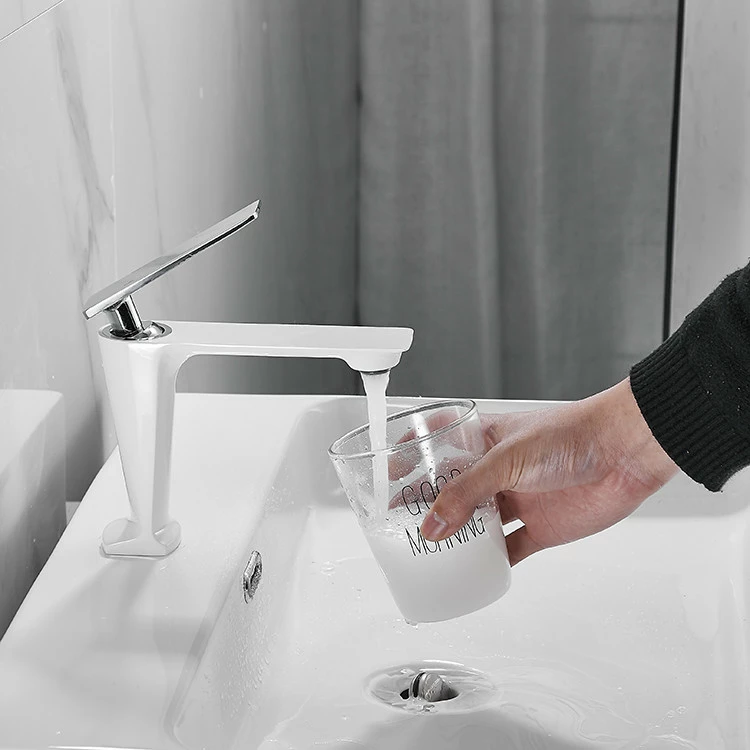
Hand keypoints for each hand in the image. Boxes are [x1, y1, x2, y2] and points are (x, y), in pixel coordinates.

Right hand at [420, 378, 678, 565]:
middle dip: (429, 506)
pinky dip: (491, 562)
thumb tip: (431, 526)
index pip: (440, 445)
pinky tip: (474, 572)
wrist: (624, 453)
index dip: (414, 458)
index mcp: (485, 439)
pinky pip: (508, 549)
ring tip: (430, 553)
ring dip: (456, 538)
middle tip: (402, 524)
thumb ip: (467, 492)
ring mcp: (518, 499)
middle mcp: (498, 470)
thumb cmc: (570, 435)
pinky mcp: (540, 527)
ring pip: (477, 523)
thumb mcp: (507, 458)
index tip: (390, 475)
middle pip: (453, 491)